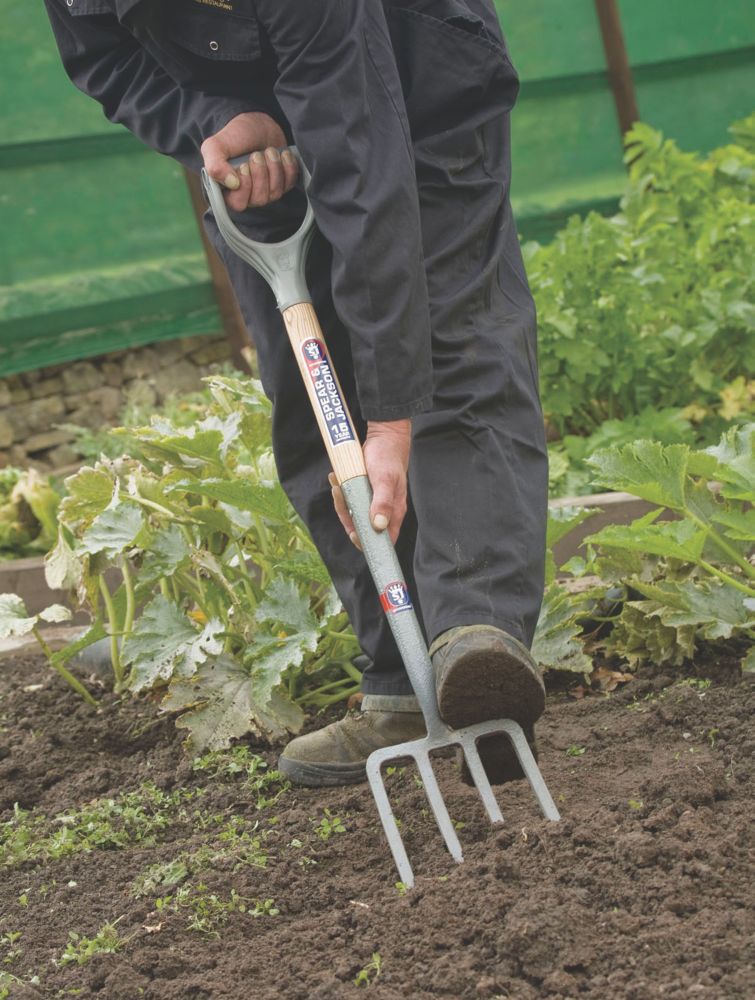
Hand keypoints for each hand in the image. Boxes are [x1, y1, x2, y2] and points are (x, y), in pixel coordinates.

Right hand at [200, 111, 298, 211]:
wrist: (256, 124)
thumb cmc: (235, 136)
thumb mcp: (215, 146)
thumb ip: (214, 165)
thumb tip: (232, 184)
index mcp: (228, 191)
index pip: (238, 203)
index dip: (245, 184)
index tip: (243, 165)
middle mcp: (248, 196)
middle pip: (259, 199)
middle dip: (260, 173)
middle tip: (256, 154)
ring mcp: (267, 192)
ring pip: (275, 193)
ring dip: (274, 168)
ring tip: (268, 151)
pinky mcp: (283, 184)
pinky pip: (290, 184)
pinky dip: (288, 167)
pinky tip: (282, 154)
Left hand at [329, 420, 411, 547]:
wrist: (383, 437)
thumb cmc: (388, 458)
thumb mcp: (385, 480)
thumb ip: (383, 503)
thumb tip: (379, 525)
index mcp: (393, 511)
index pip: (384, 538)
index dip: (369, 542)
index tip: (354, 535)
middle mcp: (383, 510)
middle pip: (363, 528)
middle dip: (348, 517)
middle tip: (341, 497)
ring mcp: (372, 502)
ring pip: (353, 514)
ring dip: (341, 502)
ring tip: (337, 485)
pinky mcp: (362, 492)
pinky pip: (349, 500)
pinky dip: (341, 493)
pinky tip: (336, 480)